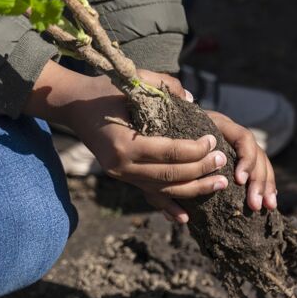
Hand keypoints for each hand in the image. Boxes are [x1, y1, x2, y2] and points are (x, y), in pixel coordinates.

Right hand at [25, 62, 276, 222]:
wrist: (74, 105)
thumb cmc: (106, 89)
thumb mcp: (134, 79)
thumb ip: (164, 86)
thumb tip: (191, 99)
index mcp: (124, 142)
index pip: (169, 152)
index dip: (195, 150)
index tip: (213, 141)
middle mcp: (121, 165)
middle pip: (169, 174)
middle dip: (200, 170)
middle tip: (222, 161)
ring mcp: (121, 175)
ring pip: (163, 189)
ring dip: (194, 189)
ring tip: (220, 183)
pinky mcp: (123, 179)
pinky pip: (149, 195)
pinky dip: (168, 207)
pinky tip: (186, 218)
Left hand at [147, 71, 277, 211]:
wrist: (163, 123)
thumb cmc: (164, 131)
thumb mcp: (167, 135)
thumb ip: (171, 148)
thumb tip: (176, 142)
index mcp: (218, 125)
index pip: (243, 137)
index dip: (246, 159)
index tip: (239, 180)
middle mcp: (232, 134)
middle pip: (257, 153)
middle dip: (259, 180)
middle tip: (254, 204)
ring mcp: (237, 146)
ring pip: (262, 163)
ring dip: (266, 186)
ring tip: (267, 206)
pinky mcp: (239, 160)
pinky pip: (258, 172)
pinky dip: (266, 187)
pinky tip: (269, 202)